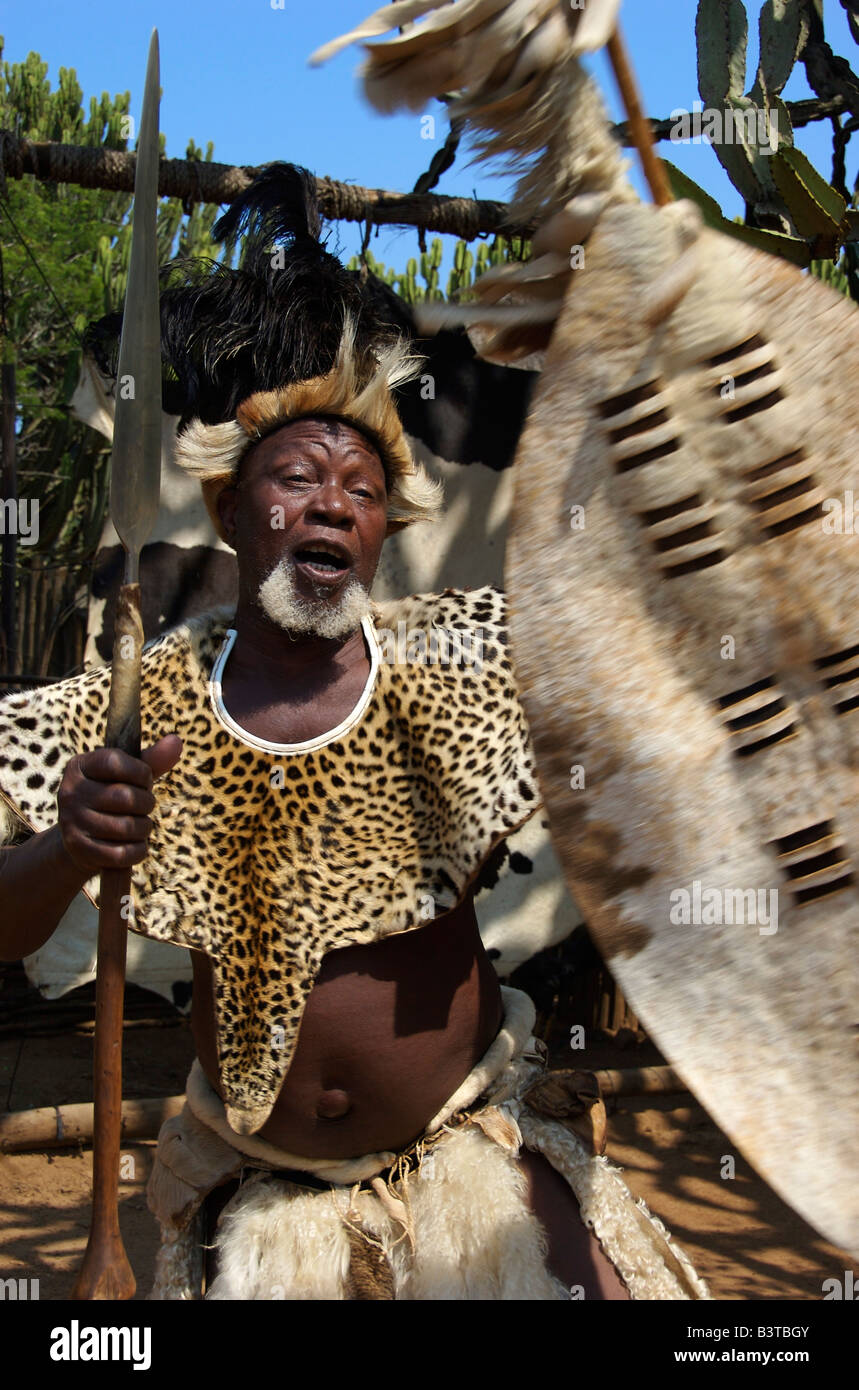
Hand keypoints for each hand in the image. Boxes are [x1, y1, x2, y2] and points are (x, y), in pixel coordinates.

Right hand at [57, 734, 182, 874]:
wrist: (82, 838)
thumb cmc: (112, 799)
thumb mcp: (128, 776)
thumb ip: (152, 759)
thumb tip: (176, 741)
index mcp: (80, 766)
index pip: (115, 762)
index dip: (141, 773)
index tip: (144, 780)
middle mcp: (70, 792)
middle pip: (125, 797)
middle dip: (146, 803)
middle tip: (144, 807)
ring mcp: (72, 822)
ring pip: (126, 827)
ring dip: (144, 828)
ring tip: (139, 826)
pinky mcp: (79, 850)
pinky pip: (121, 853)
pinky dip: (137, 851)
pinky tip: (134, 845)